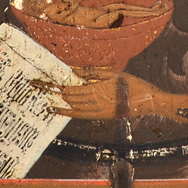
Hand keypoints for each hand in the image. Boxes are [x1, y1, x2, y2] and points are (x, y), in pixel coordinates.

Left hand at [33, 69, 165, 119]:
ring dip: (61, 106)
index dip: (57, 87)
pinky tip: (63, 111)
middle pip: (70, 99)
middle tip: (41, 89)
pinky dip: (70, 113)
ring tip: (49, 105)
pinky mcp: (102, 116)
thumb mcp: (113, 73)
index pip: (71, 89)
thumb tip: (75, 71)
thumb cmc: (131, 83)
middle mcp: (95, 102)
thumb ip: (93, 73)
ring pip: (74, 109)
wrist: (146, 102)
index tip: (45, 84)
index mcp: (97, 89)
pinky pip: (82, 116)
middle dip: (55, 94)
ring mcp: (98, 111)